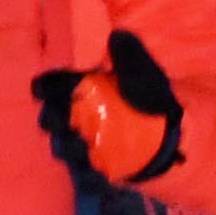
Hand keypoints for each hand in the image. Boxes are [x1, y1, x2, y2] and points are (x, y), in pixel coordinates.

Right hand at [39, 28, 184, 185]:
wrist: (172, 134)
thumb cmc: (150, 97)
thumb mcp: (145, 73)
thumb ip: (131, 55)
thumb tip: (118, 35)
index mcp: (78, 90)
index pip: (47, 87)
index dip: (43, 88)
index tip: (45, 90)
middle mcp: (72, 117)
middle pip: (49, 119)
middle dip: (52, 120)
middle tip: (62, 120)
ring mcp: (81, 145)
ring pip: (61, 149)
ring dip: (68, 148)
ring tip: (82, 147)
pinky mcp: (94, 169)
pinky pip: (84, 178)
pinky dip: (90, 178)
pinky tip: (102, 175)